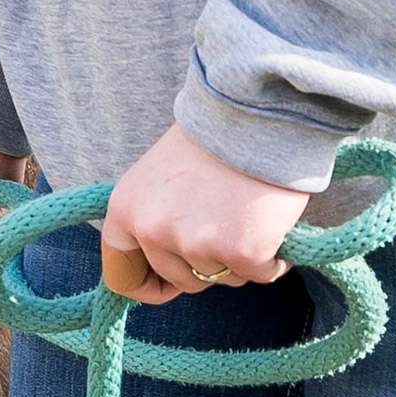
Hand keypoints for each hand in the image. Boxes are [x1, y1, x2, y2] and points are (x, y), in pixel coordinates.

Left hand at [101, 124, 310, 304]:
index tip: (172, 283)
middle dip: (207, 263)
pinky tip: (274, 223)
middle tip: (227, 221)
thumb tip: (161, 267)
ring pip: (222, 279)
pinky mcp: (241, 251)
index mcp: (125, 211)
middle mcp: (153, 231)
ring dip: (240, 257)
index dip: (150, 285)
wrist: (260, 111)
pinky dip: (273, 258)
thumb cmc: (213, 139)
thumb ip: (152, 217)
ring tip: (249, 213)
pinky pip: (261, 275)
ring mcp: (196, 244)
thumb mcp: (157, 176)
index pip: (121, 275)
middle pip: (182, 281)